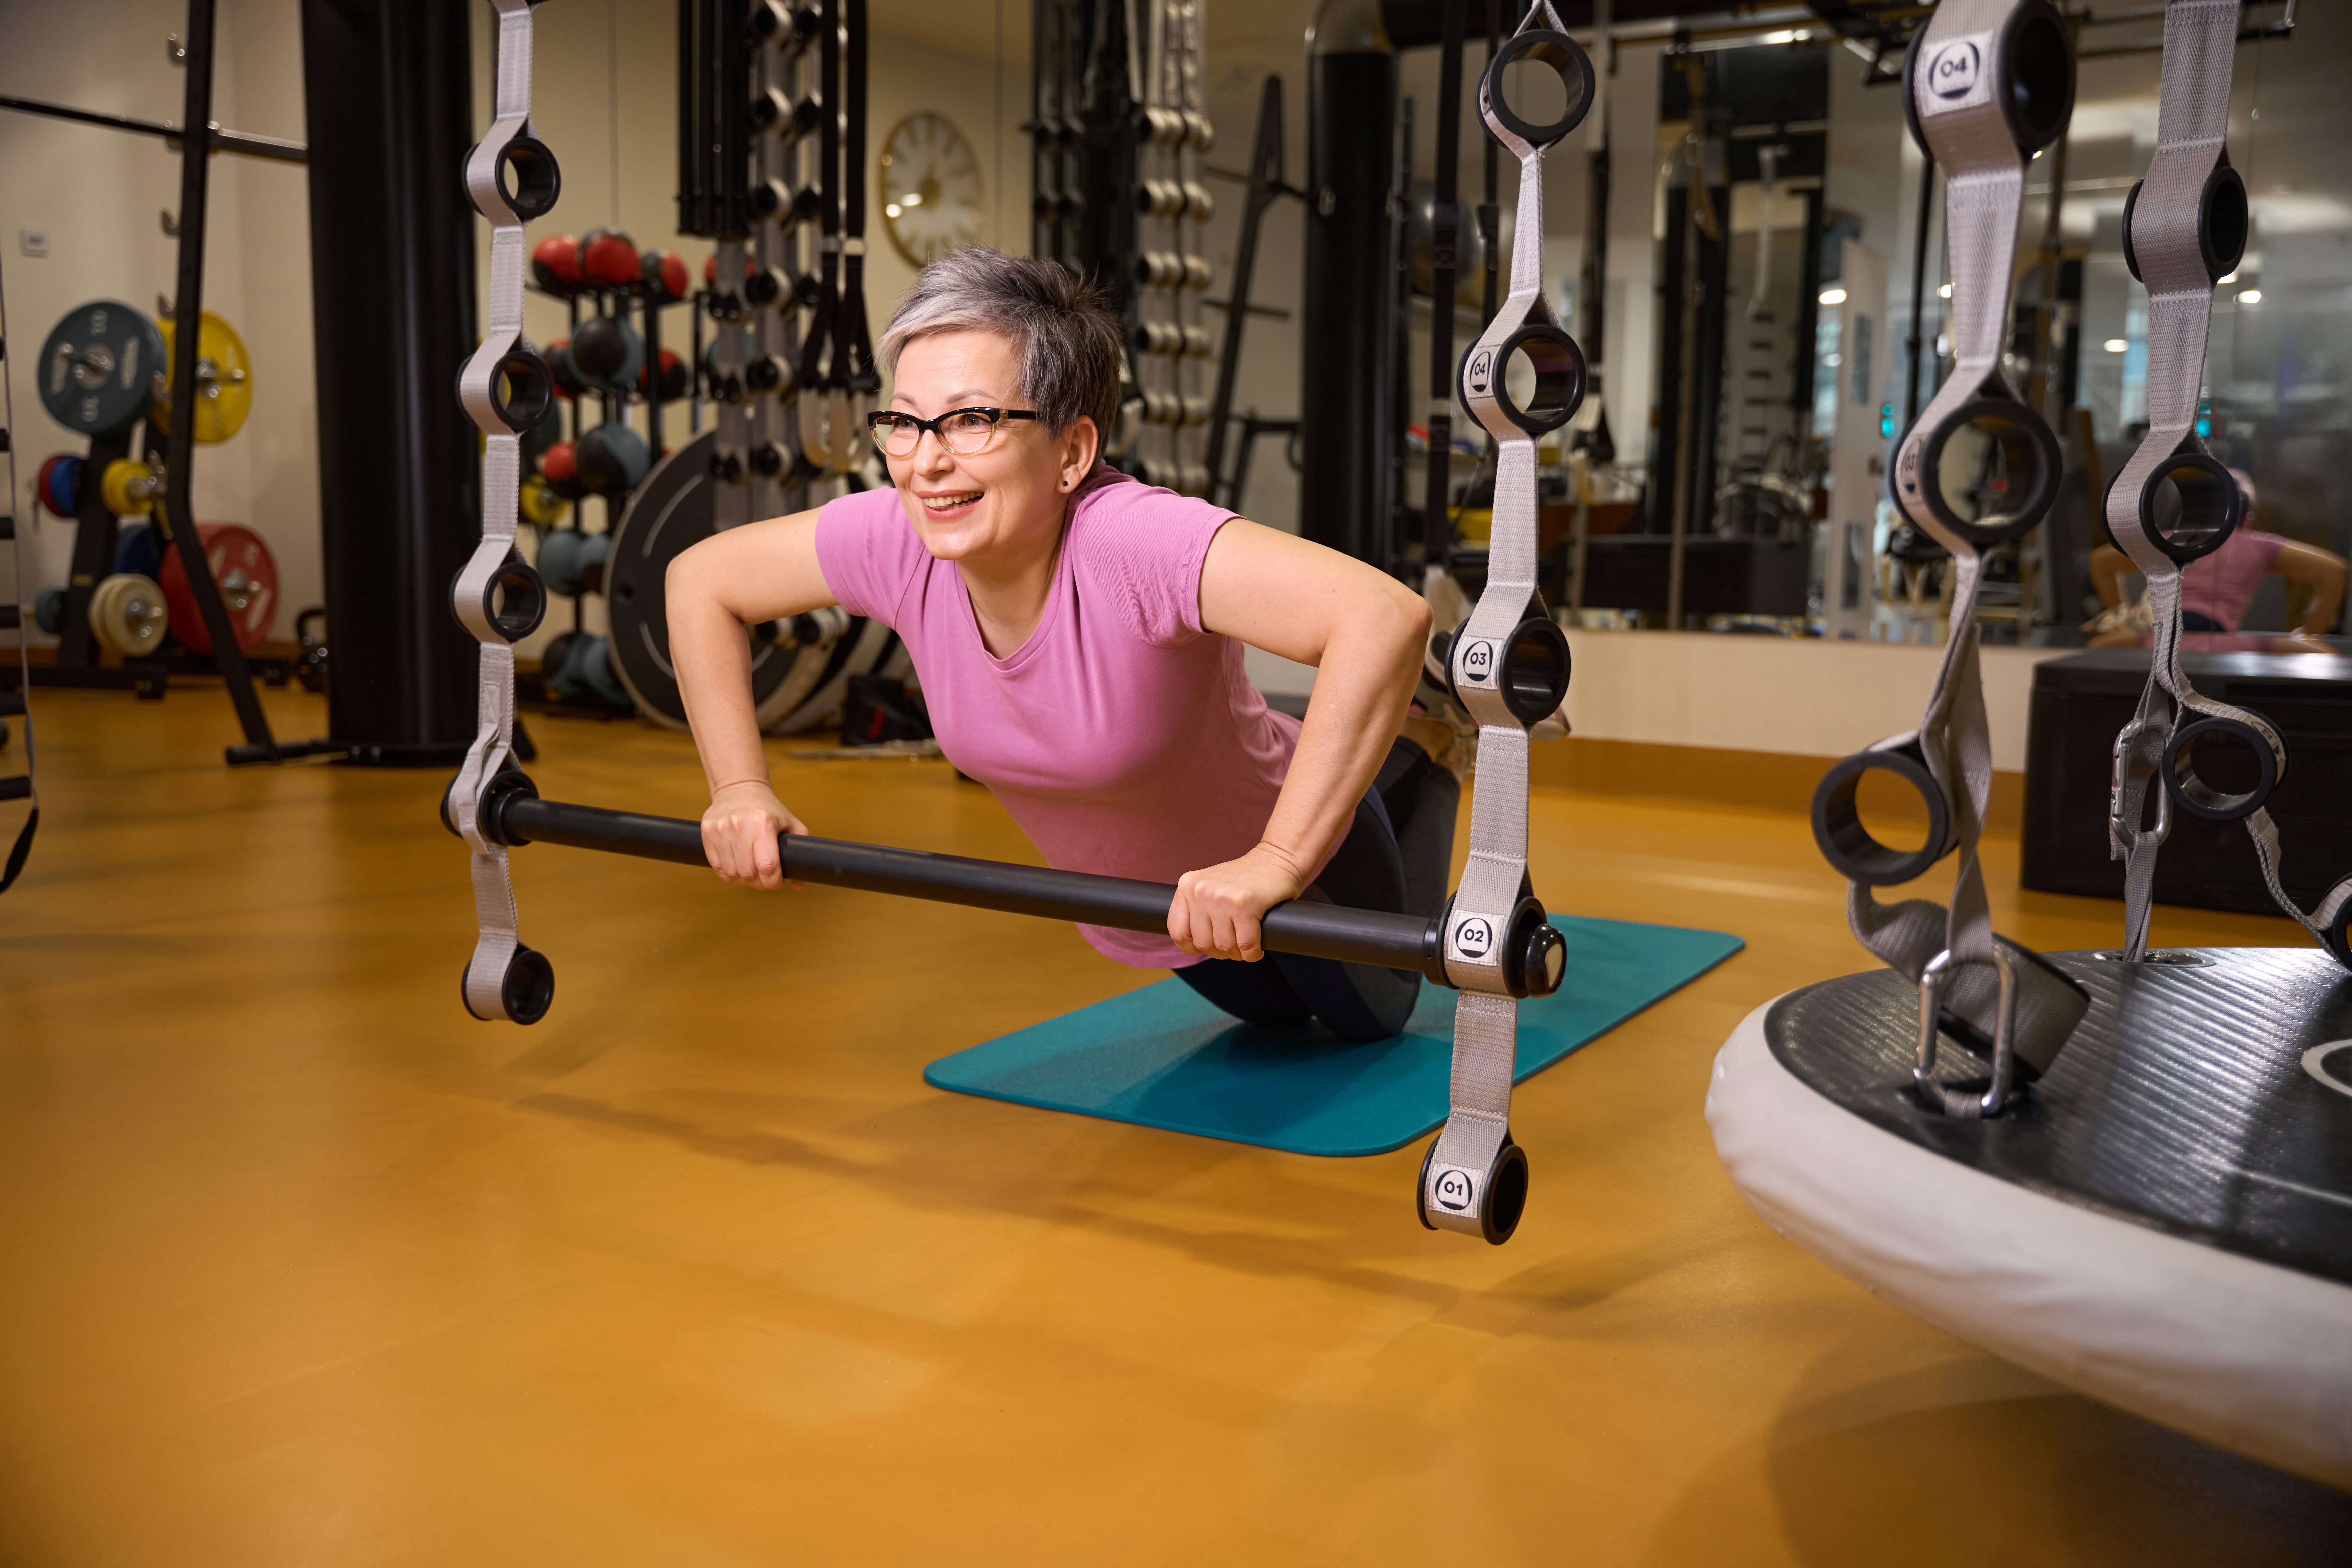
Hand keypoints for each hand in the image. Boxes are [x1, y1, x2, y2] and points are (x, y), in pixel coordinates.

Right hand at [701, 781, 806, 889]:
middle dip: (759, 883)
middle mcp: (740, 825)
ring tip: (752, 873)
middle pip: (748, 873)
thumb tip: (798, 884)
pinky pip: (717, 867)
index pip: (768, 866)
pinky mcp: (707, 832)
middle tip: (765, 879)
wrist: (739, 788)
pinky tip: (738, 867)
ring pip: (732, 873)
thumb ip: (800, 852)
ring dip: (743, 880)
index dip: (774, 881)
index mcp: (764, 823)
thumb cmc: (769, 809)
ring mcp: (721, 829)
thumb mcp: (791, 824)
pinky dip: (729, 873)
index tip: (777, 880)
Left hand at [1169, 844, 1307, 962]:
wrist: (1278, 858)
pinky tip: (1257, 949)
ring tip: (1246, 947)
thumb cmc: (1246, 878)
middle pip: (1203, 943)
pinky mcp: (1245, 905)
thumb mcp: (1211, 885)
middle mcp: (1201, 890)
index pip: (1178, 931)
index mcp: (1188, 885)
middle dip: (1220, 951)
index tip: (1207, 947)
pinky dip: (1253, 953)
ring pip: (1224, 946)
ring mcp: (1222, 897)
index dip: (1192, 948)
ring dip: (1237, 954)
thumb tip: (1193, 944)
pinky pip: (1246, 945)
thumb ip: (1197, 907)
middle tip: (1234, 946)